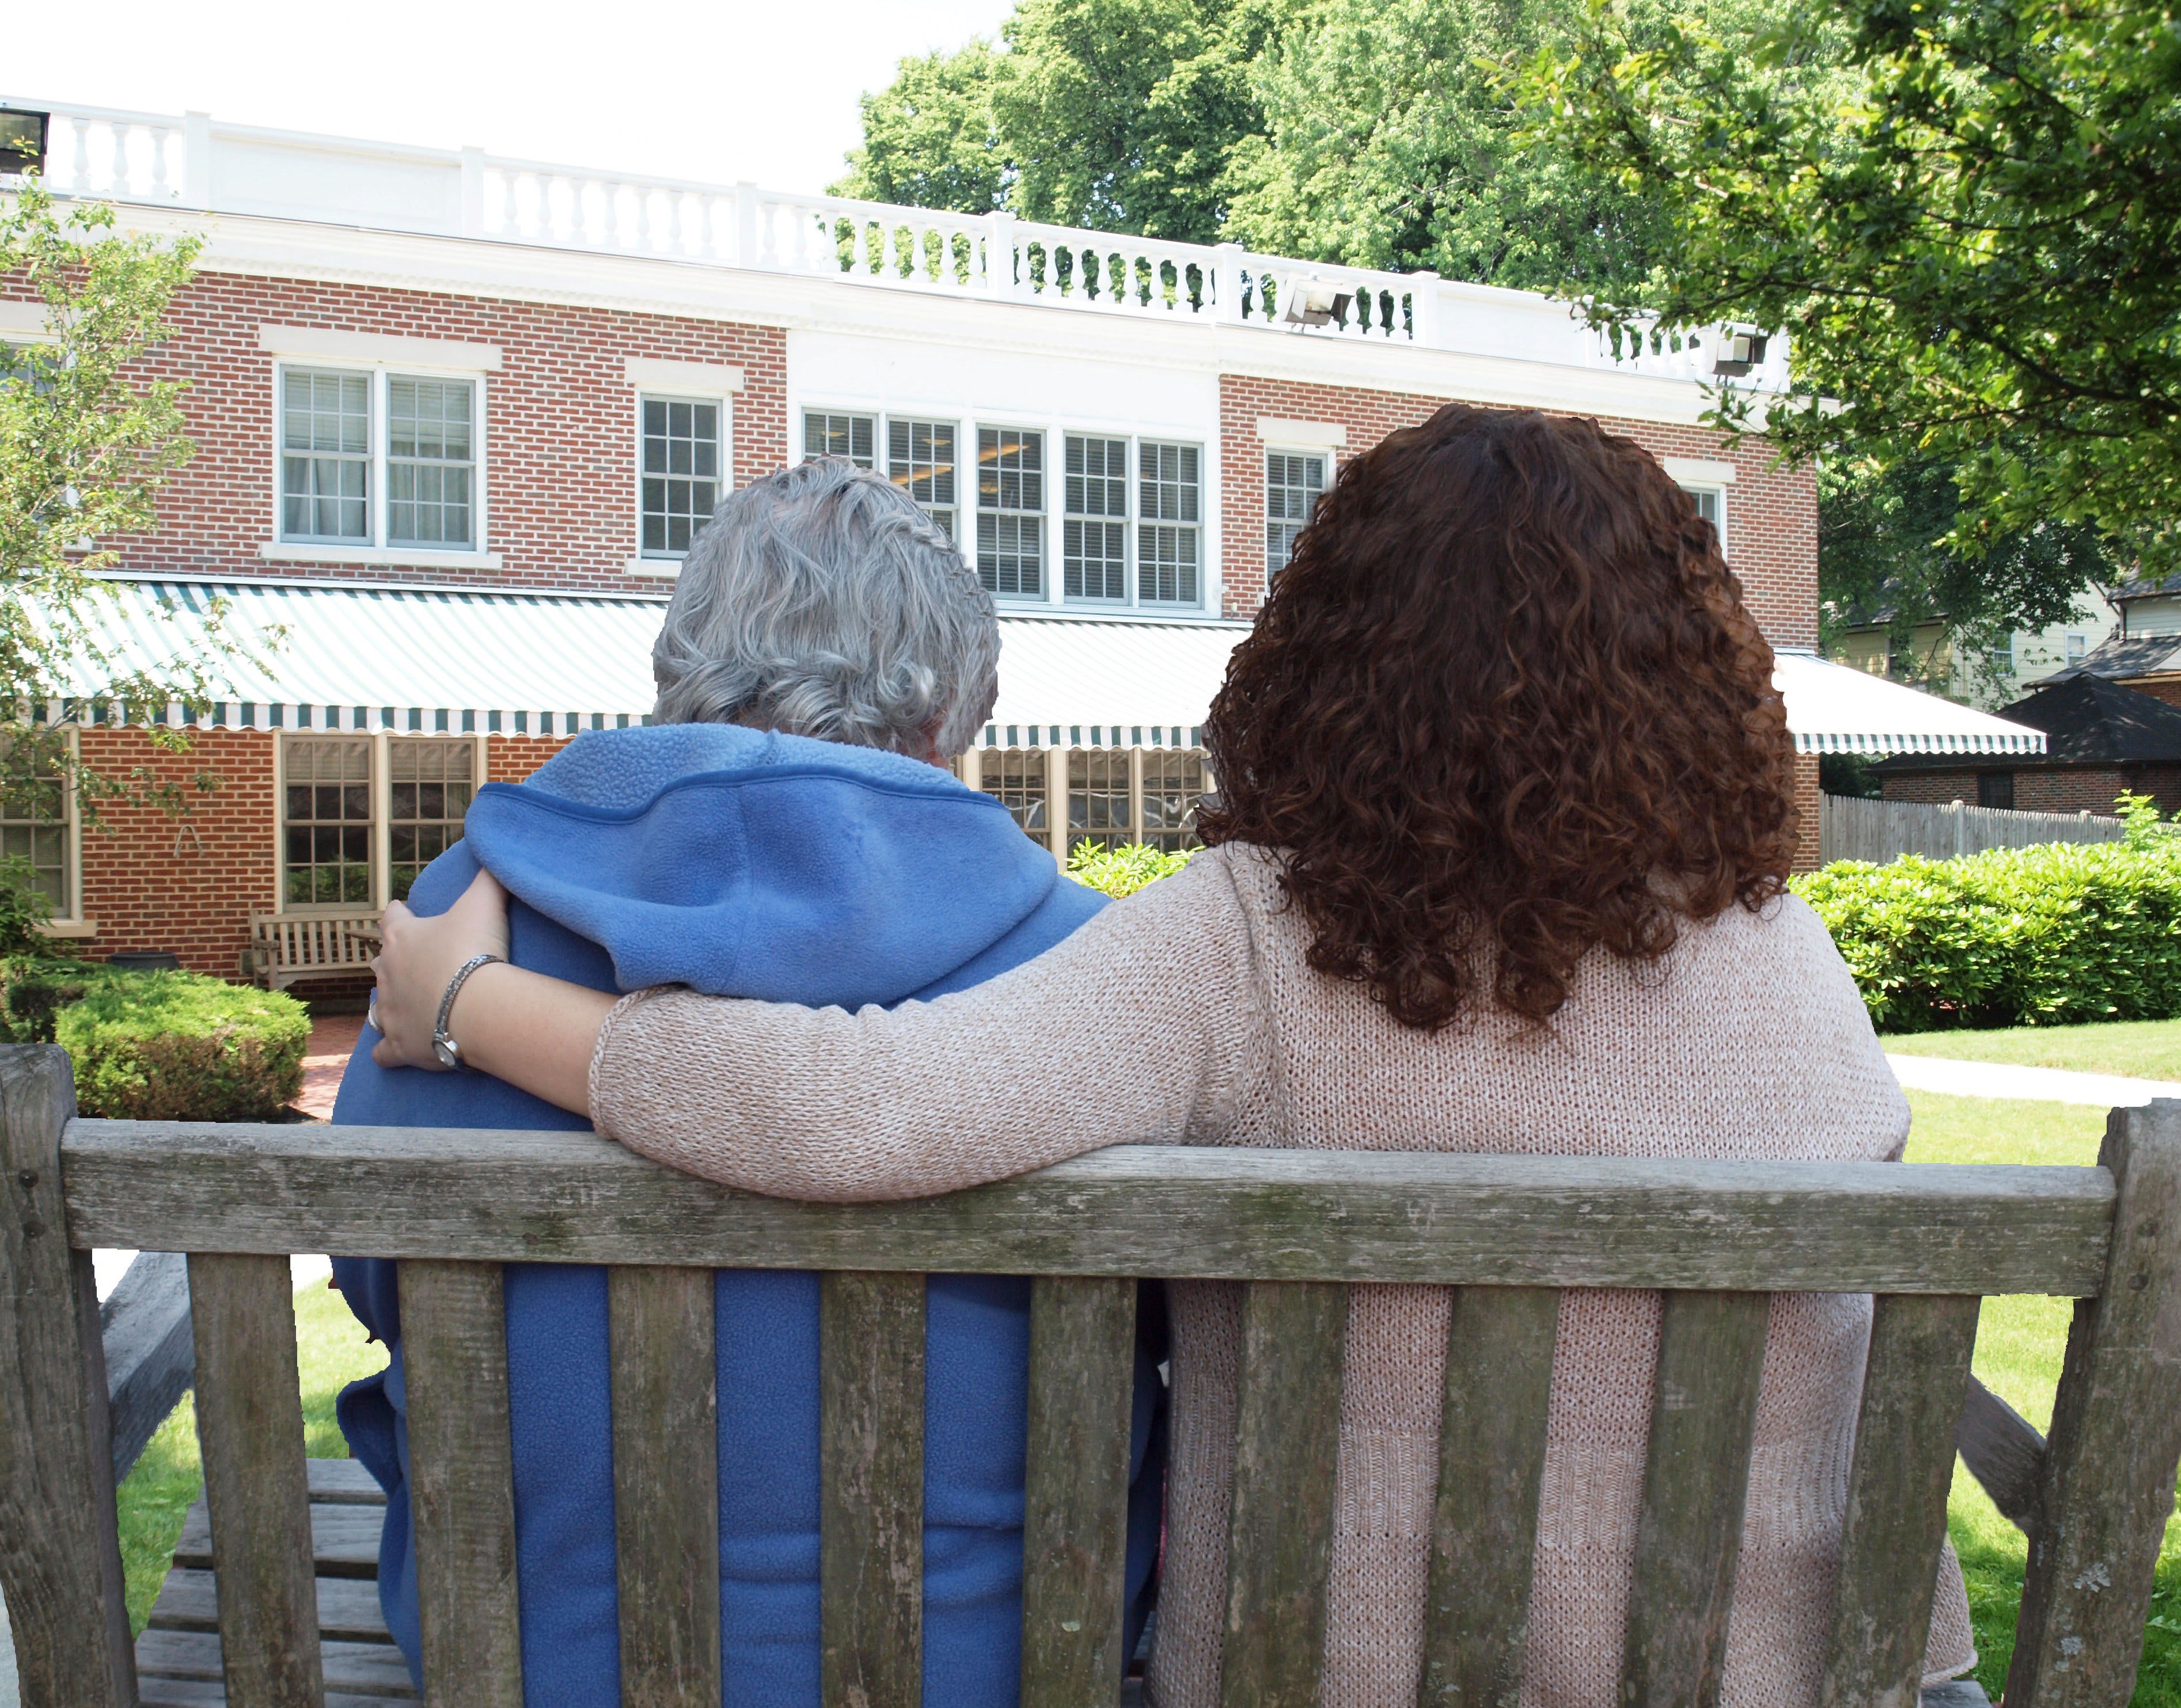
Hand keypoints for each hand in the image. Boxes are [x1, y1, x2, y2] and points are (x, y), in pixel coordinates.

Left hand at [370, 869, 512, 1069]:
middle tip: (412, 963)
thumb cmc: (474, 952)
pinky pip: (383, 1053)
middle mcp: (387, 974)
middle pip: (380, 963)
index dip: (398, 913)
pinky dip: (387, 1052)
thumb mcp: (485, 902)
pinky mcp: (399, 1045)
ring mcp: (390, 1012)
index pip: (391, 917)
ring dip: (389, 1004)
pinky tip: (390, 1053)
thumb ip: (489, 877)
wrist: (477, 1008)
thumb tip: (497, 854)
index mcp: (402, 937)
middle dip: (392, 962)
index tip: (401, 910)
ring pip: (377, 1007)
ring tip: (405, 1005)